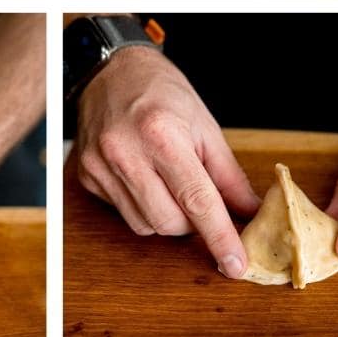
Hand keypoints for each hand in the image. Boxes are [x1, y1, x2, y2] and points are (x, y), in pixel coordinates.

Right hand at [73, 47, 259, 276]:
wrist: (111, 72)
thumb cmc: (162, 93)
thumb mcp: (204, 125)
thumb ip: (228, 175)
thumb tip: (250, 212)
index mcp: (161, 135)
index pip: (197, 199)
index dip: (220, 236)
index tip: (236, 264)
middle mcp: (125, 153)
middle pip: (169, 222)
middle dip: (192, 223)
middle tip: (199, 201)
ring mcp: (101, 167)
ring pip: (145, 225)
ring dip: (167, 216)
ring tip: (169, 183)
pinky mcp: (87, 177)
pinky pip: (124, 213)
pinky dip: (143, 206)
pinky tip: (144, 178)